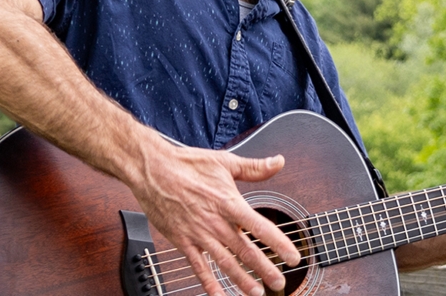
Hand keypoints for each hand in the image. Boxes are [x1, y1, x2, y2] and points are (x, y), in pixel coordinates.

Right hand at [130, 144, 299, 295]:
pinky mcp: (182, 241)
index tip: (293, 256)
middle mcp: (215, 222)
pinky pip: (198, 266)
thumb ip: (254, 167)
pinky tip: (218, 294)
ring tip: (256, 292)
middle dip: (264, 268)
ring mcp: (198, 234)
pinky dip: (208, 282)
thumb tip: (278, 162)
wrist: (152, 170)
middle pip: (245, 250)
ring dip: (241, 279)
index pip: (259, 226)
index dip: (278, 243)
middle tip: (279, 282)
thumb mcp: (224, 161)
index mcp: (228, 202)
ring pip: (224, 262)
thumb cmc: (187, 164)